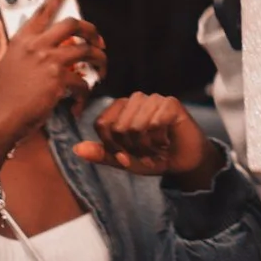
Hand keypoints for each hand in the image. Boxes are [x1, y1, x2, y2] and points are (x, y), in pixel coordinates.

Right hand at [0, 15, 106, 166]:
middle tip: (98, 39)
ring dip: (99, 59)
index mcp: (21, 39)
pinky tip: (81, 99)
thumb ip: (3, 42)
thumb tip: (0, 24)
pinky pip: (82, 81)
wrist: (0, 119)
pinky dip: (86, 91)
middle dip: (91, 29)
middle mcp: (36, 45)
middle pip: (72, 24)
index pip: (41, 11)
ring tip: (101, 68)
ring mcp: (48, 61)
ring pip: (85, 50)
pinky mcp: (58, 80)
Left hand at [75, 93, 221, 186]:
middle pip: (118, 127)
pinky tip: (166, 141)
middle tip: (146, 153)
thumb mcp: (124, 160)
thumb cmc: (154, 157)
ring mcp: (154, 99)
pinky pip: (155, 124)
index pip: (102, 125)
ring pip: (136, 126)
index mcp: (120, 108)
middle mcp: (135, 99)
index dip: (112, 146)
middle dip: (131, 149)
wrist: (184, 162)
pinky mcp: (171, 103)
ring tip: (156, 148)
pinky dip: (159, 140)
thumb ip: (102, 154)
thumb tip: (76, 149)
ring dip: (146, 147)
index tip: (126, 154)